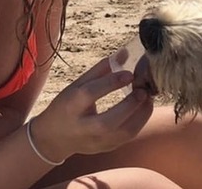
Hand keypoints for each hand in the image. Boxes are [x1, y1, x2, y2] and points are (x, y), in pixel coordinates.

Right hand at [33, 57, 153, 161]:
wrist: (55, 138)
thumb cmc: (66, 106)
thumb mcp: (76, 85)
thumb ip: (100, 70)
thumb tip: (124, 53)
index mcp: (71, 107)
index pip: (91, 94)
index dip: (111, 82)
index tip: (129, 73)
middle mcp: (83, 127)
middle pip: (108, 121)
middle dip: (130, 104)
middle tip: (142, 89)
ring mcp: (96, 142)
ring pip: (124, 133)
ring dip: (141, 114)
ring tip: (147, 97)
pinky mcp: (107, 148)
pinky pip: (128, 137)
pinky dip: (140, 121)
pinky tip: (143, 107)